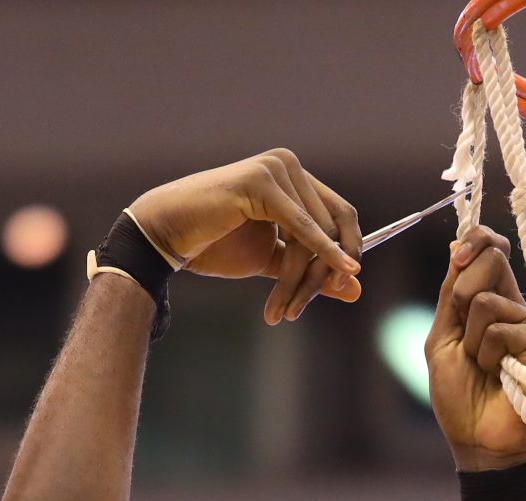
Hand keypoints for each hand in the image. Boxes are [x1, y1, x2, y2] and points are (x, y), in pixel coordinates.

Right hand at [128, 149, 362, 324]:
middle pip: (332, 225)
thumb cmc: (214, 244)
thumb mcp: (274, 262)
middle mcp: (288, 165)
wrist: (168, 236)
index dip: (349, 249)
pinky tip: (333, 275)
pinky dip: (316, 254)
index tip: (346, 285)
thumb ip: (314, 269)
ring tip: (284, 310)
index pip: (339, 213)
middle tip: (300, 309)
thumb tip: (357, 287)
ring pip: (315, 233)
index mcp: (293, 176)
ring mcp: (276, 168)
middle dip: (322, 273)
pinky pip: (300, 227)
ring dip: (303, 278)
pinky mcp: (262, 181)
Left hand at [427, 226, 525, 472]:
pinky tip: (498, 376)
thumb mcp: (442, 338)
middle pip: (492, 258)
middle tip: (463, 335)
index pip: (490, 248)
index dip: (474, 241)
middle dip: (462, 293)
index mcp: (488, 299)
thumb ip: (450, 295)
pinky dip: (488, 356)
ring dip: (472, 340)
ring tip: (482, 367)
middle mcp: (512, 305)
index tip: (458, 259)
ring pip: (487, 300)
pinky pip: (500, 330)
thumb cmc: (458, 397)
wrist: (478, 441)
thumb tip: (457, 245)